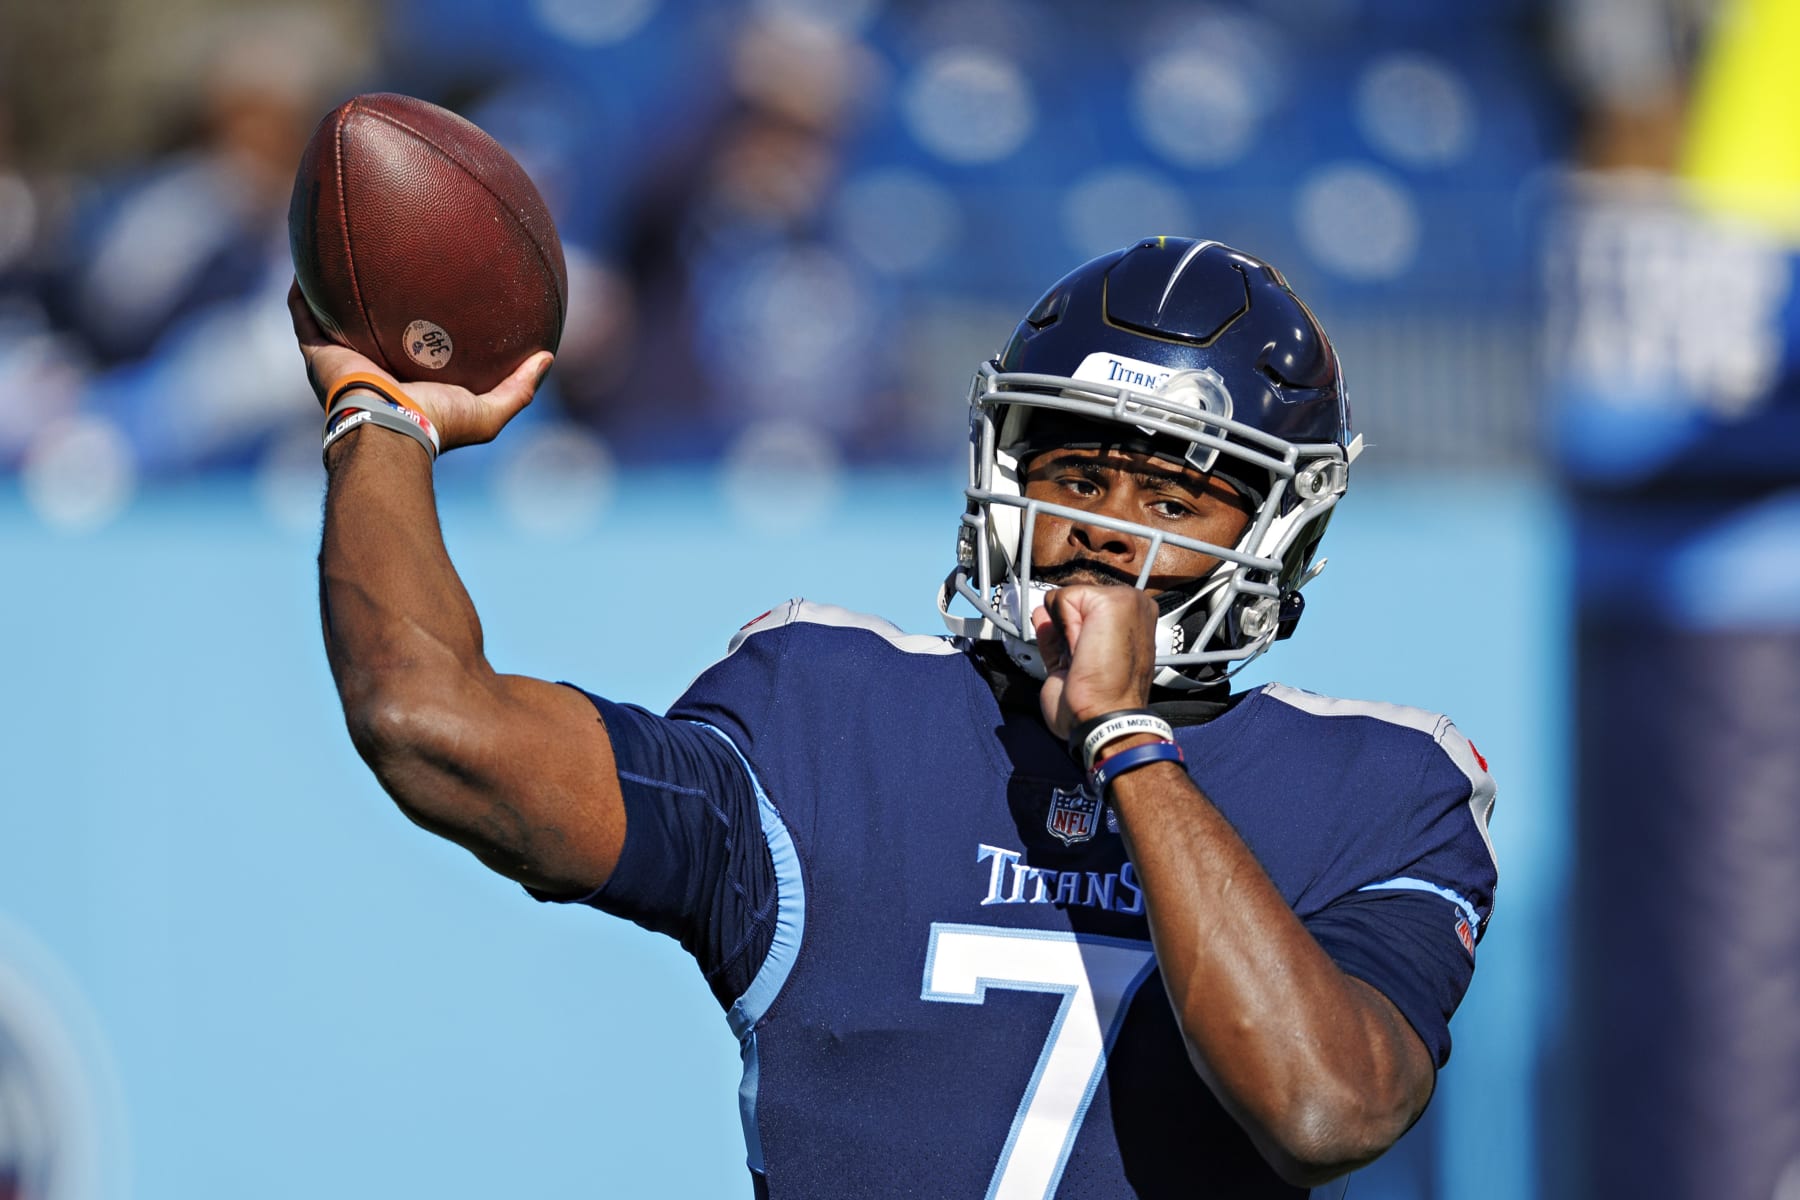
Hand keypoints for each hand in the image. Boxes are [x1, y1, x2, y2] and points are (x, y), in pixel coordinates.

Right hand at [289, 280, 552, 452]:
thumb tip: (548, 356)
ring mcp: (340, 359)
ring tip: (338, 247)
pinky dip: (303, 289)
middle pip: (369, 325)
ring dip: (332, 286)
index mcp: (405, 379)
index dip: (418, 319)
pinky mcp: (316, 353)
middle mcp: (370, 367)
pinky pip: (303, 313)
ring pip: (330, 315)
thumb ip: (520, 387)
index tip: (431, 290)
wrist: (389, 430)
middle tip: (385, 260)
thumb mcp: (489, 410)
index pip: (410, 345)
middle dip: (373, 296)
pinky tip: (307, 257)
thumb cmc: (437, 423)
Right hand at [1032, 585, 1158, 739]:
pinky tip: (1044, 629)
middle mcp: (1112, 626)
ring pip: (1057, 618)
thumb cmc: (1112, 673)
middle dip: (1069, 621)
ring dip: (1056, 628)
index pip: (1088, 588)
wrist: (1097, 716)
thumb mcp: (1112, 608)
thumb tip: (1056, 605)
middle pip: (1071, 602)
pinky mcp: (1065, 661)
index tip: (1092, 629)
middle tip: (1083, 645)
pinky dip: (1043, 631)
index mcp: (1133, 610)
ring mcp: (1087, 644)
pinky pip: (1046, 635)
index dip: (1083, 607)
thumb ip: (1084, 593)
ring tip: (1070, 651)